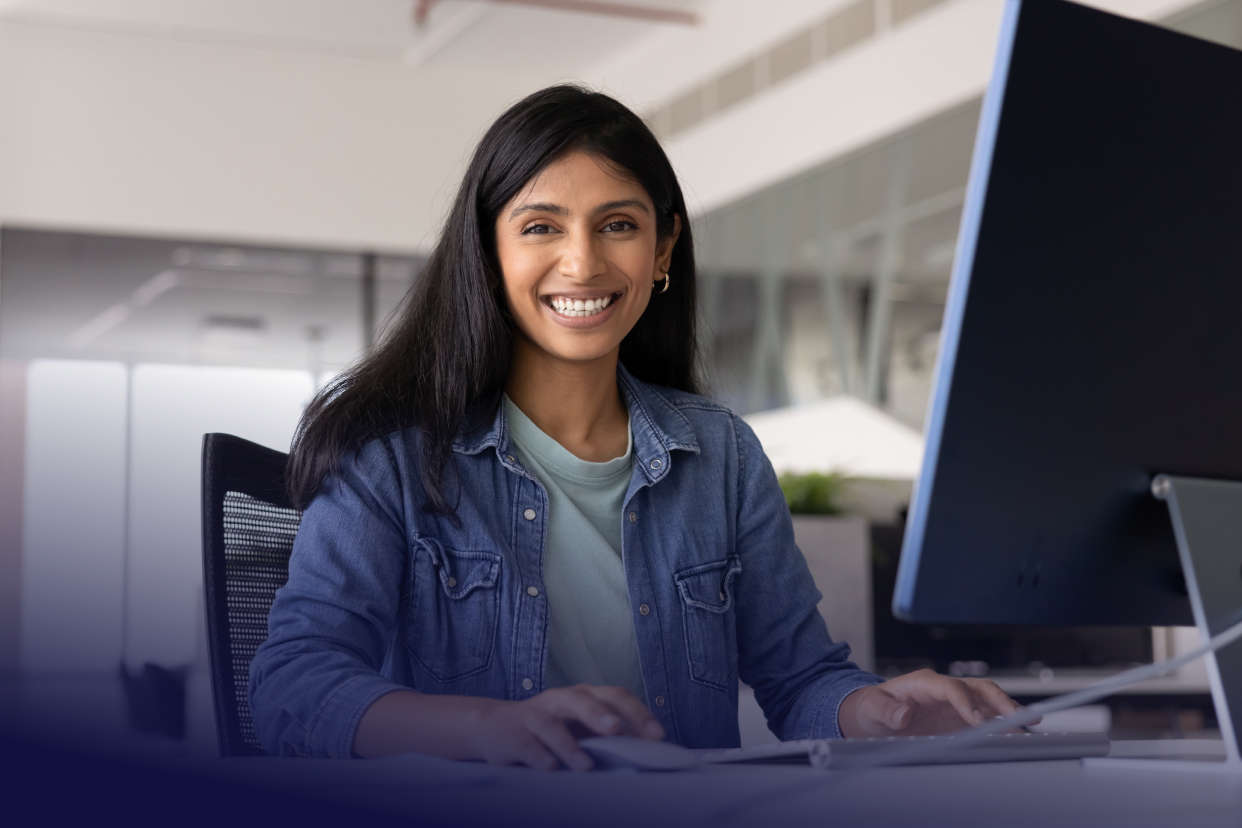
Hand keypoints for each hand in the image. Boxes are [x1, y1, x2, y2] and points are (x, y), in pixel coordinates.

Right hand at [467, 684, 663, 770]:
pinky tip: (550, 768)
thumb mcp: (578, 727)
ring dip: (569, 746)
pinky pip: (526, 744)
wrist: (492, 727)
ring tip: (585, 766)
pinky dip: (539, 756)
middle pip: (582, 699)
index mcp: (582, 696)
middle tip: (616, 729)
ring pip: (552, 724)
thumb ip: (606, 735)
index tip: (657, 735)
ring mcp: (533, 716)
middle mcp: (559, 700)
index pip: (614, 696)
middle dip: (600, 714)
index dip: (637, 713)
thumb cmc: (547, 730)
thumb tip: (645, 752)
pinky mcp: (512, 734)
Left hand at [838, 669, 1038, 736]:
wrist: (873, 714)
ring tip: (1030, 724)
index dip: (967, 703)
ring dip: (1008, 712)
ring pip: (988, 702)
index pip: (951, 688)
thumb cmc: (873, 707)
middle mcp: (945, 690)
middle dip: (1000, 701)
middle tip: (1021, 717)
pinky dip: (1002, 726)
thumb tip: (904, 715)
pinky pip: (985, 720)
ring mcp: (955, 704)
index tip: (979, 722)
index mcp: (924, 683)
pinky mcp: (959, 720)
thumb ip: (887, 711)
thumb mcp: (873, 708)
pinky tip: (1018, 735)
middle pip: (978, 689)